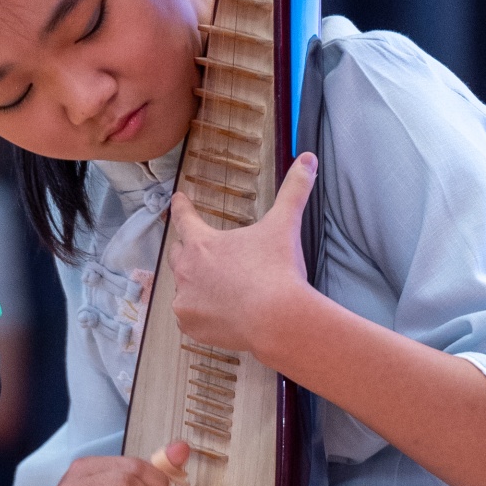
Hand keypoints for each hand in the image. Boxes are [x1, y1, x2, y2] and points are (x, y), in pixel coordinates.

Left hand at [166, 153, 317, 362]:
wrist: (278, 320)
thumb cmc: (278, 271)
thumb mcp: (285, 225)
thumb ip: (294, 190)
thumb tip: (308, 158)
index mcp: (202, 244)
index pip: (184, 218)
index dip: (181, 207)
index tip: (177, 200)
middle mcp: (186, 271)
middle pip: (177, 255)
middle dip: (188, 251)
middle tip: (203, 253)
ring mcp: (186, 300)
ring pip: (183, 288)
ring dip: (196, 285)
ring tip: (219, 289)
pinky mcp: (191, 326)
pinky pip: (189, 317)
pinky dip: (199, 314)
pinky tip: (218, 313)